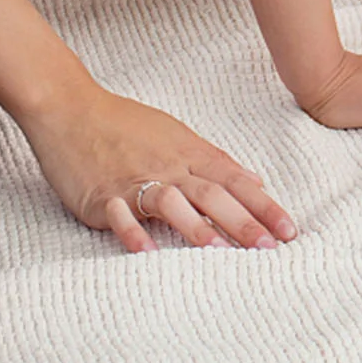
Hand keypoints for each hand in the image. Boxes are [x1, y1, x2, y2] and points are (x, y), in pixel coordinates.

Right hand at [18, 83, 294, 254]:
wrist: (72, 109)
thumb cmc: (126, 125)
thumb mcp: (177, 136)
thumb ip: (215, 161)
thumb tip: (255, 180)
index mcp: (189, 152)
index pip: (235, 180)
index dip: (264, 205)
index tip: (289, 229)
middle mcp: (168, 166)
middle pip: (212, 193)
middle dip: (243, 221)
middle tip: (271, 248)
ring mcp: (135, 180)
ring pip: (172, 202)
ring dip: (196, 227)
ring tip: (219, 253)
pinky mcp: (102, 194)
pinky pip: (119, 214)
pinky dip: (133, 232)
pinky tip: (147, 253)